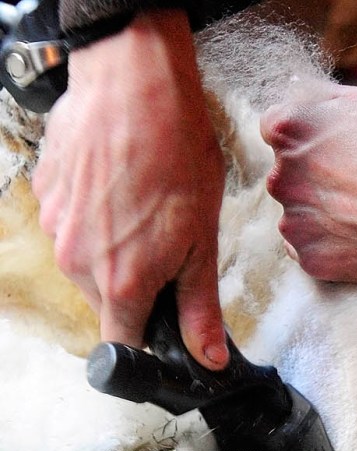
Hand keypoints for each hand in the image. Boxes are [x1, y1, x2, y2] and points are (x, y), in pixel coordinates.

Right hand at [32, 9, 227, 367]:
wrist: (135, 82)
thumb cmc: (175, 154)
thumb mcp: (203, 241)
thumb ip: (200, 308)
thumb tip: (208, 358)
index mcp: (122, 283)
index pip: (122, 346)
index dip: (146, 341)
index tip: (162, 326)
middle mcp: (79, 264)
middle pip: (107, 305)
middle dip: (136, 290)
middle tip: (165, 248)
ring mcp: (56, 229)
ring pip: (87, 266)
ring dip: (113, 252)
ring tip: (141, 209)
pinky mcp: (46, 198)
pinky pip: (71, 228)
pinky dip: (93, 220)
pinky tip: (118, 189)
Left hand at [260, 81, 356, 282]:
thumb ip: (322, 97)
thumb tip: (295, 92)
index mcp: (288, 130)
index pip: (275, 127)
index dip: (306, 134)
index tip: (333, 144)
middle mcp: (281, 177)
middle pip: (284, 172)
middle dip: (311, 173)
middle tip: (355, 178)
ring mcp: (293, 222)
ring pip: (295, 211)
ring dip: (318, 209)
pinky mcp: (309, 258)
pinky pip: (306, 246)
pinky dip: (326, 241)